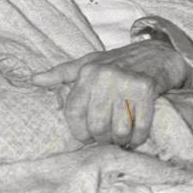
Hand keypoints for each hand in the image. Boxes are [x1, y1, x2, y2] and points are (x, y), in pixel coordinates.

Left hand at [31, 41, 188, 147]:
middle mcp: (104, 77)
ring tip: (122, 136)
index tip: (88, 136)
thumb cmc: (119, 62)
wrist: (158, 52)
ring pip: (118, 130)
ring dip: (121, 139)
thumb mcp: (89, 63)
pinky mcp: (146, 90)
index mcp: (87, 72)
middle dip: (103, 138)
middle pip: (97, 126)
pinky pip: (140, 127)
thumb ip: (61, 73)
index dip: (80, 131)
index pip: (74, 113)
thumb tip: (34, 80)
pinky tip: (137, 136)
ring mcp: (126, 83)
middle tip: (108, 137)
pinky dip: (138, 138)